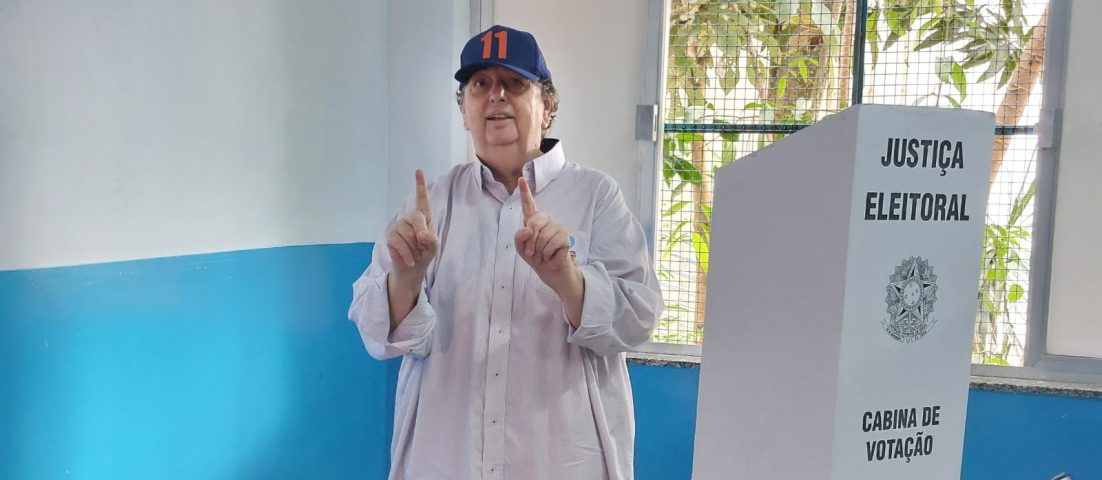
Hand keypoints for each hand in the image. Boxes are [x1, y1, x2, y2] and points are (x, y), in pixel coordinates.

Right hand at [387, 170, 438, 277]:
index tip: (418, 171)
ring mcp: (399, 226)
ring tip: (415, 253)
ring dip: (414, 248)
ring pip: (408, 234)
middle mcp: (410, 218)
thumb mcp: (434, 247)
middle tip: (422, 246)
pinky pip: (400, 244)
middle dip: (422, 234)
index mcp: (423, 217)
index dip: (420, 185)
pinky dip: (407, 255)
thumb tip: (420, 235)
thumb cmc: (425, 253)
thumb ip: (432, 239)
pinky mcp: (391, 236)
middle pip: (417, 218)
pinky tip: (410, 260)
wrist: (413, 269)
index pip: (422, 199)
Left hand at [514, 177, 579, 293]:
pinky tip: (551, 257)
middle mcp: (546, 221)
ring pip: (541, 236)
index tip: (521, 179)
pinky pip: (550, 244)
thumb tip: (528, 228)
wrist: (550, 272)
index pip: (528, 205)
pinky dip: (547, 255)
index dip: (524, 192)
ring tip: (542, 256)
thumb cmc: (536, 258)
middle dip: (529, 242)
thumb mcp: (521, 249)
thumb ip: (519, 237)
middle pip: (532, 223)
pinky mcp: (565, 237)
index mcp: (534, 222)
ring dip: (538, 251)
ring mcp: (557, 227)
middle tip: (531, 254)